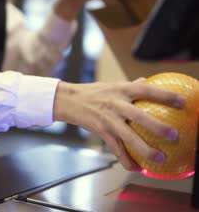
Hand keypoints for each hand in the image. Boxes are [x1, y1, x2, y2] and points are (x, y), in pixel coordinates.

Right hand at [53, 79, 185, 170]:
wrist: (68, 100)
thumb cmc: (93, 92)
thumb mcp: (112, 85)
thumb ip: (131, 86)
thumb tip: (148, 82)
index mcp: (121, 90)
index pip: (146, 90)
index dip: (165, 95)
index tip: (182, 102)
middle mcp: (115, 104)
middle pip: (139, 116)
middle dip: (157, 127)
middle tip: (174, 136)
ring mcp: (108, 119)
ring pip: (128, 137)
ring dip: (145, 149)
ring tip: (160, 158)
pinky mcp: (101, 131)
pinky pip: (116, 149)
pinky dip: (127, 160)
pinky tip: (137, 168)